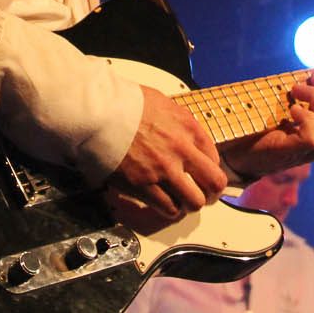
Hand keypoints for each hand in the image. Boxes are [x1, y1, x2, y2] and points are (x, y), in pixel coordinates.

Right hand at [106, 85, 227, 218]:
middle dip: (211, 192)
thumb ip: (178, 121)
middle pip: (214, 183)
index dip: (209, 169)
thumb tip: (182, 133)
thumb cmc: (123, 103)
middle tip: (204, 194)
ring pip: (194, 202)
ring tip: (181, 201)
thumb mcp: (161, 103)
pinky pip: (168, 208)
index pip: (214, 158)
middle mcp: (181, 150)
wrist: (98, 112)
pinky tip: (163, 203)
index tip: (203, 174)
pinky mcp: (144, 186)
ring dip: (189, 203)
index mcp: (188, 127)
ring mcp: (164, 170)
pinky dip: (169, 209)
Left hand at [219, 71, 313, 179]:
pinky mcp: (289, 152)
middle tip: (309, 82)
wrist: (231, 156)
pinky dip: (304, 116)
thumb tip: (313, 75)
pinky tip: (289, 110)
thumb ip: (299, 100)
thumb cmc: (255, 131)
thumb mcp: (282, 112)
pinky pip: (312, 136)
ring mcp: (305, 152)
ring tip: (294, 92)